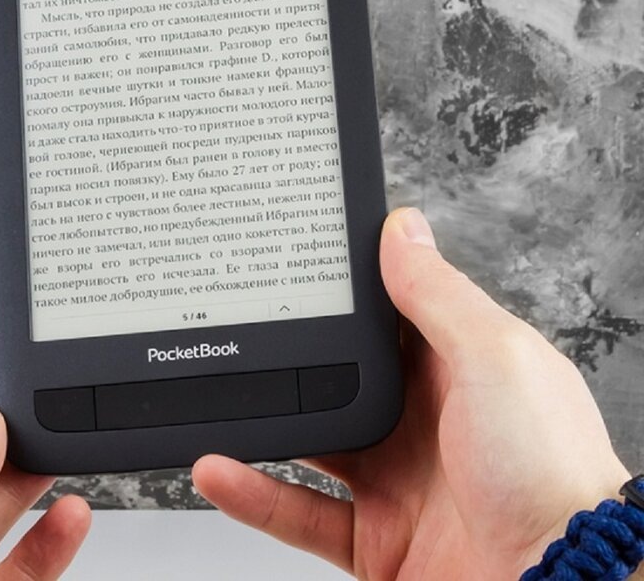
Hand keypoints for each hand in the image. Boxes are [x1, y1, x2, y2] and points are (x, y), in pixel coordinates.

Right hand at [192, 207, 633, 579]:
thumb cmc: (553, 476)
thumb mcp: (494, 357)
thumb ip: (438, 295)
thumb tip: (402, 229)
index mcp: (462, 371)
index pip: (393, 317)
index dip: (347, 292)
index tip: (293, 265)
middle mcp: (428, 424)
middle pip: (341, 379)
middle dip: (291, 359)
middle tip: (239, 330)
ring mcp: (398, 482)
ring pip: (310, 443)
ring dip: (260, 425)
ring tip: (217, 401)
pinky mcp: (375, 539)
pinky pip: (298, 511)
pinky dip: (254, 494)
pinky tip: (220, 471)